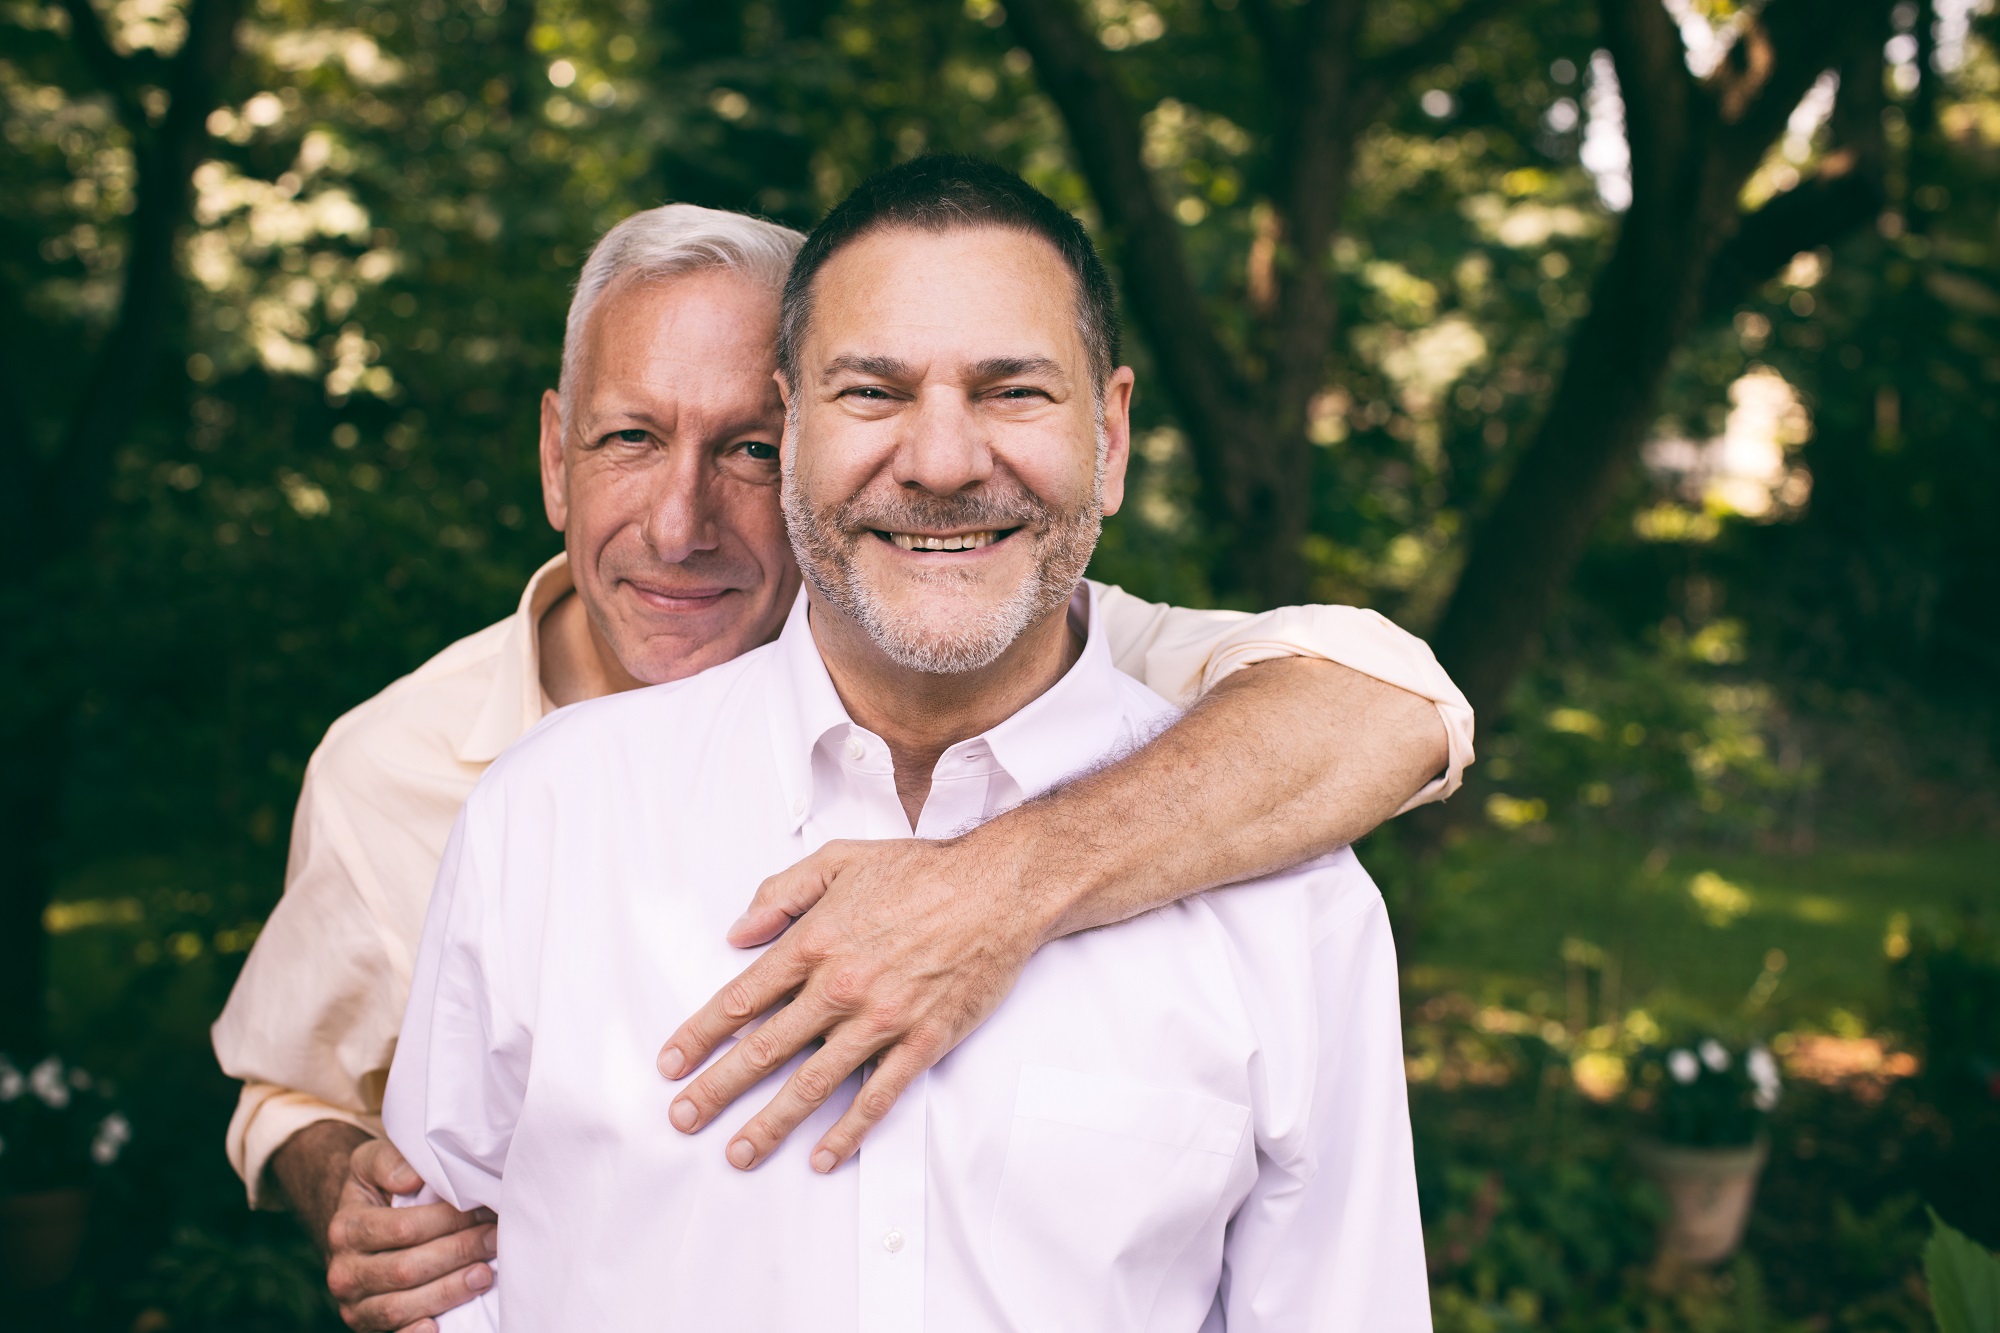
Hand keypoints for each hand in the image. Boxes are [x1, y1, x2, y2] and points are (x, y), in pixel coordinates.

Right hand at [324, 1138, 497, 1331]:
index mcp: (346, 1229)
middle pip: (406, 1270)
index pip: (404, 1228)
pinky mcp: (369, 1327)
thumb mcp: (373, 1161)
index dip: (448, 1220)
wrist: (360, 1226)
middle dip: (458, 1253)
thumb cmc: (378, 1188)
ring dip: (449, 1291)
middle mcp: (343, 1272)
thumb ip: (388, 1162)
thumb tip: (410, 1178)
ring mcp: (355, 1305)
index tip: (482, 1209)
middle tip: (494, 1238)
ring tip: (485, 1274)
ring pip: (401, 1307)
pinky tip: (441, 1326)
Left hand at [656, 833, 1053, 1171]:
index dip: (700, 1035)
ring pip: (813, 1084)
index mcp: (814, 942)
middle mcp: (840, 987)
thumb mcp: (839, 858)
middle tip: (683, 1119)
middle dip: (716, 1090)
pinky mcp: (922, 1041)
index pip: (741, 999)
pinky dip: (848, 1132)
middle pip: (765, 1050)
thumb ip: (781, 893)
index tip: (670, 1064)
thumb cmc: (921, 871)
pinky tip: (822, 1156)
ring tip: (738, 1153)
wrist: (998, 888)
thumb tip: (737, 932)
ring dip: (770, 1123)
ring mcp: (882, 1020)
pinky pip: (878, 1097)